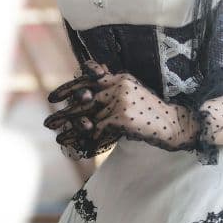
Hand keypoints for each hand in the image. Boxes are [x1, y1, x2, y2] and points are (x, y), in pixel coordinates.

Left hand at [44, 60, 199, 152]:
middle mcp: (118, 85)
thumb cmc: (153, 111)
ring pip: (87, 116)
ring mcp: (120, 101)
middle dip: (64, 112)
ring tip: (56, 136)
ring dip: (69, 129)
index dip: (68, 89)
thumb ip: (112, 84)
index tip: (53, 97)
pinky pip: (97, 130)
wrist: (175, 124)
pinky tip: (76, 146)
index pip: (87, 79)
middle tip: (48, 122)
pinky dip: (86, 140)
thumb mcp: (133, 91)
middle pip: (83, 99)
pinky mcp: (122, 117)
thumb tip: (88, 76)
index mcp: (120, 77)